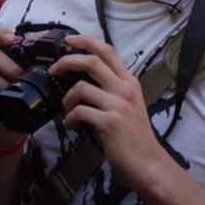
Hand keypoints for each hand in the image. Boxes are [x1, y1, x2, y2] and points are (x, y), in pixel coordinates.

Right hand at [0, 26, 28, 152]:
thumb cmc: (17, 104)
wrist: (5, 132)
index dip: (1, 33)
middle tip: (23, 77)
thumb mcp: (26, 85)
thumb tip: (56, 64)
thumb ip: (32, 71)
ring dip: (6, 80)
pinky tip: (5, 100)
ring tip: (17, 90)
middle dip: (11, 65)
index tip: (12, 39)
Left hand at [51, 34, 167, 191]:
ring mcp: (118, 105)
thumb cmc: (136, 138)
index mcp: (130, 82)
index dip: (86, 41)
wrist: (149, 164)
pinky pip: (79, 112)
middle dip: (67, 61)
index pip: (108, 51)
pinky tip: (73, 126)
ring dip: (67, 99)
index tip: (69, 40)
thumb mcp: (130, 106)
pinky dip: (70, 118)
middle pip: (92, 61)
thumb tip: (88, 82)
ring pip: (81, 87)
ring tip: (68, 110)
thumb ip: (114, 91)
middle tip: (54, 70)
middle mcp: (125, 89)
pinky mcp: (109, 122)